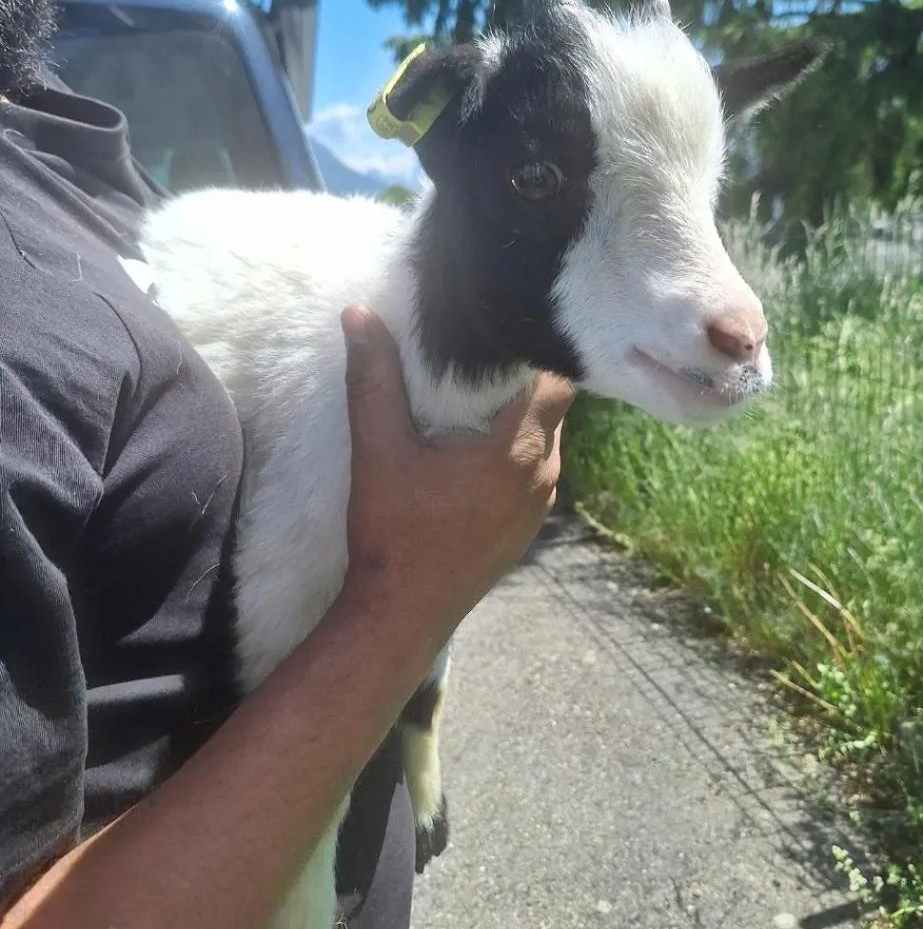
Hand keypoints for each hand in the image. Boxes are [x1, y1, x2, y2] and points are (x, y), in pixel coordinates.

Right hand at [332, 305, 573, 663]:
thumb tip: (360, 314)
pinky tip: (473, 448)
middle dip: (522, 377)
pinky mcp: (528, 524)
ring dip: (517, 415)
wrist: (402, 614)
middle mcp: (544, 473)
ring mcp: (540, 503)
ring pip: (546, 436)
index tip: (500, 330)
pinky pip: (535, 468)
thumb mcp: (378, 449)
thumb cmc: (392, 533)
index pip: (556, 377)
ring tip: (474, 396)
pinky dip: (514, 449)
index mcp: (517, 449)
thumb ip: (374, 378)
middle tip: (481, 355)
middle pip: (553, 403)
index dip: (534, 348)